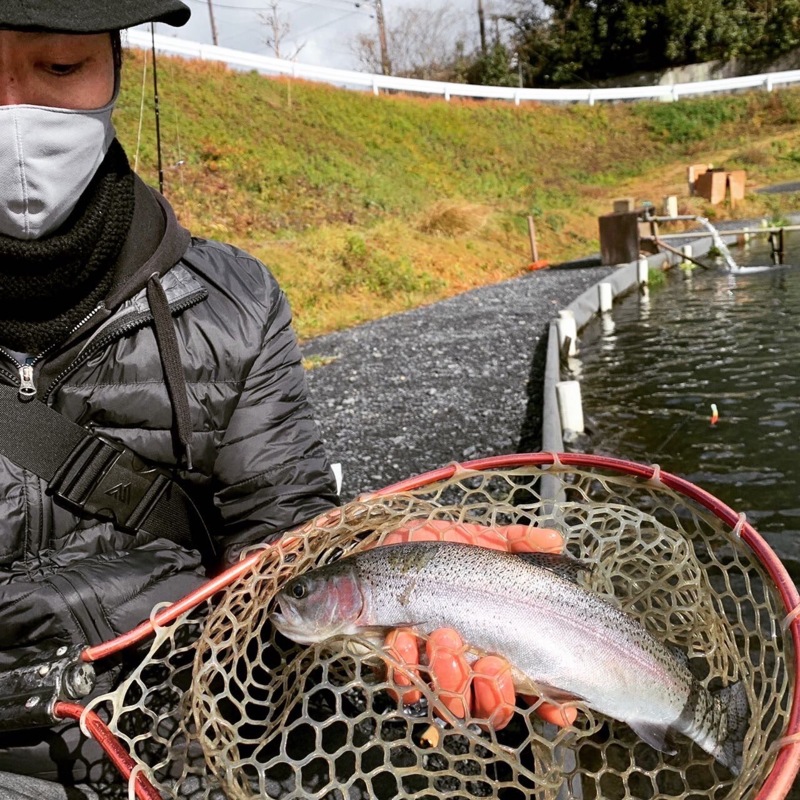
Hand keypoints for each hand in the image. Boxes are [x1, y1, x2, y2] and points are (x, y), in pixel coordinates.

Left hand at [379, 520, 577, 729]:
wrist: (388, 547)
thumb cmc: (437, 550)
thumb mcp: (479, 540)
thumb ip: (517, 542)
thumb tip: (553, 539)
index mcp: (497, 644)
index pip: (533, 689)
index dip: (551, 707)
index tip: (560, 708)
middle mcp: (470, 667)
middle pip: (492, 709)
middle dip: (494, 693)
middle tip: (489, 661)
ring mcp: (434, 672)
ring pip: (451, 704)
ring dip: (451, 680)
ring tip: (445, 639)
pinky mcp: (398, 668)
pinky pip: (405, 686)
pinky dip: (406, 668)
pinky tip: (404, 638)